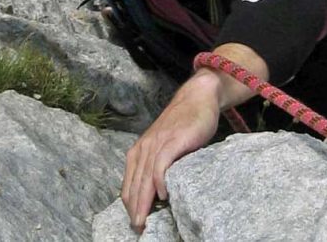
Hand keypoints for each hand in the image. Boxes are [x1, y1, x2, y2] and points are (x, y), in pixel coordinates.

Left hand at [122, 70, 221, 232]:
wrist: (197, 98)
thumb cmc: (184, 125)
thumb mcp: (166, 146)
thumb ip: (160, 165)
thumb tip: (157, 194)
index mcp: (139, 152)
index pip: (129, 185)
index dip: (130, 206)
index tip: (134, 223)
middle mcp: (144, 148)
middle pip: (135, 185)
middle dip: (134, 209)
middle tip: (137, 229)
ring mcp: (157, 143)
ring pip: (145, 178)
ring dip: (143, 202)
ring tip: (144, 220)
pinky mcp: (172, 140)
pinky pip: (161, 164)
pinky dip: (159, 181)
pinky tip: (163, 195)